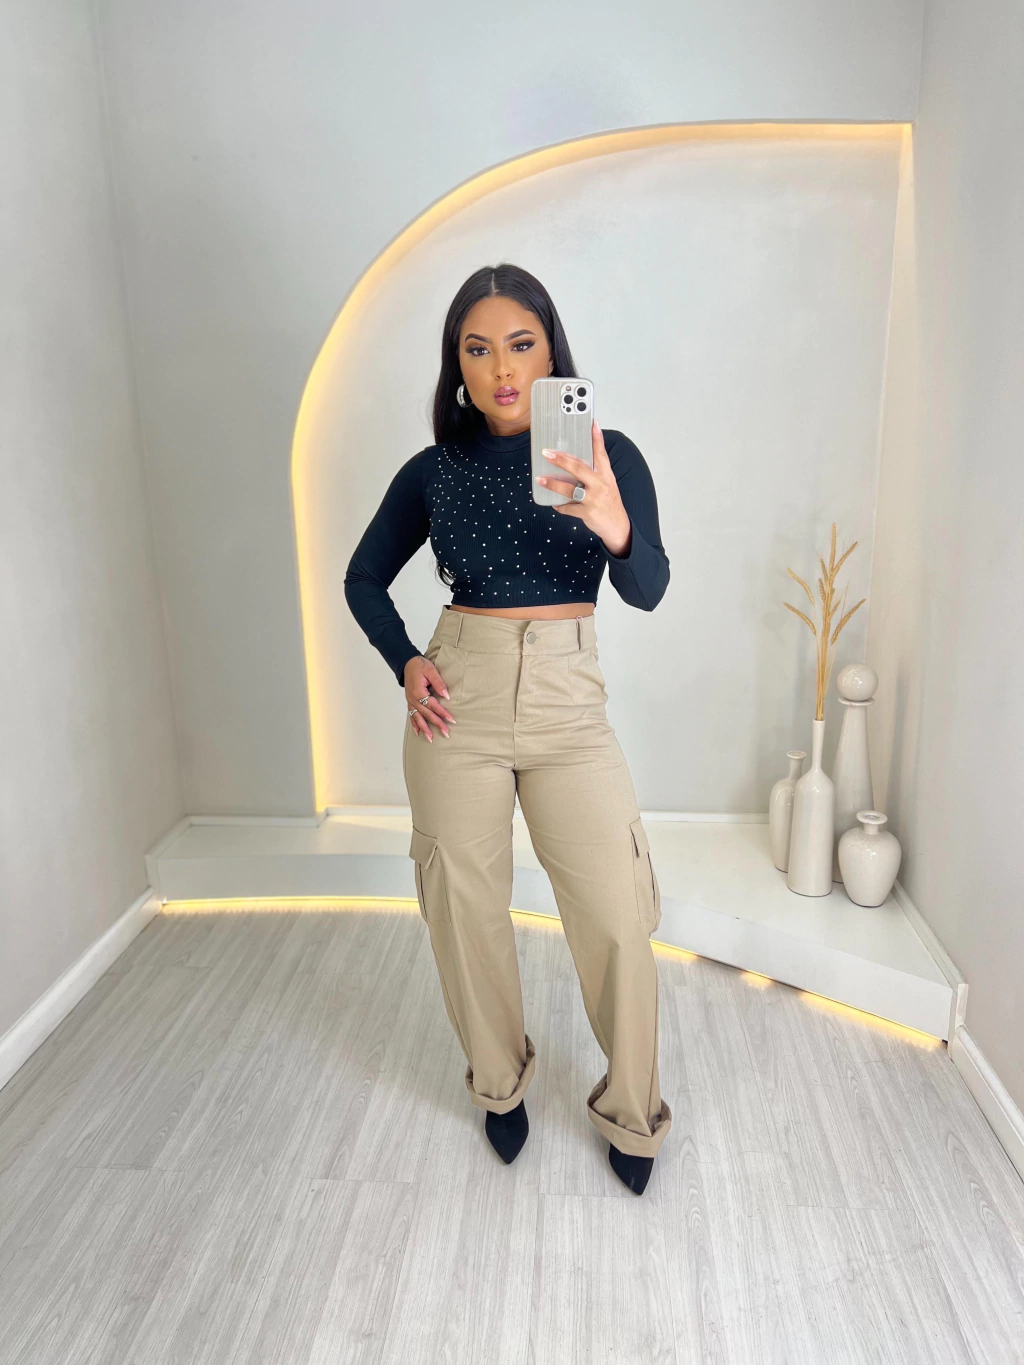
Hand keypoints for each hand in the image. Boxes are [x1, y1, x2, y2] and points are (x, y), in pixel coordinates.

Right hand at [403, 655, 454, 741]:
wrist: (407, 662)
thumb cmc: (420, 665)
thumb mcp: (431, 670)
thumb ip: (439, 683)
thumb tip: (446, 696)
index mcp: (419, 692)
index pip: (433, 705)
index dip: (443, 713)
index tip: (452, 720)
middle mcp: (413, 699)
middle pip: (427, 714)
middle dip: (437, 724)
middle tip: (446, 733)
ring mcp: (410, 701)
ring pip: (418, 718)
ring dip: (425, 729)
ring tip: (431, 739)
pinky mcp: (410, 701)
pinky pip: (411, 715)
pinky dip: (415, 724)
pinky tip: (418, 732)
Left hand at [535, 420, 630, 555]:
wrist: (617, 525)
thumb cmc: (609, 501)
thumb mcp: (607, 483)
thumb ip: (594, 471)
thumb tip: (574, 460)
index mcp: (606, 475)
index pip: (601, 453)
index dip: (597, 438)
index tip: (592, 423)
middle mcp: (600, 484)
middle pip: (579, 468)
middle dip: (561, 460)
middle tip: (546, 453)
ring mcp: (594, 499)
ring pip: (569, 489)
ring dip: (552, 484)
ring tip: (540, 479)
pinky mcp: (587, 513)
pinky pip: (568, 508)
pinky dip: (559, 506)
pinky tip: (553, 503)